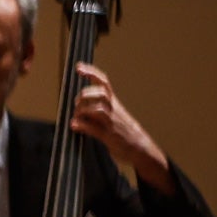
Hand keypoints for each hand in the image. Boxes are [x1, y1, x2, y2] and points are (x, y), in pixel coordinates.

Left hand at [68, 64, 171, 185]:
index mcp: (114, 104)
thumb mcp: (110, 119)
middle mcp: (114, 110)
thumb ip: (95, 115)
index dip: (91, 73)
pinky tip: (74, 125)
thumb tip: (76, 116)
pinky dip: (83, 126)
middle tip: (76, 102)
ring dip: (83, 110)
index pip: (104, 83)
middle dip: (86, 94)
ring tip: (76, 116)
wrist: (141, 149)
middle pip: (102, 93)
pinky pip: (96, 129)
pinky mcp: (110, 137)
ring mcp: (113, 123)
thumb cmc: (124, 133)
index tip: (79, 67)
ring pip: (99, 109)